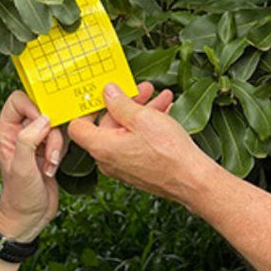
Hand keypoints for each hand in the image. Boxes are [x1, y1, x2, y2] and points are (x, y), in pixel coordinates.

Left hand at [0, 91, 64, 241]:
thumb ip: (28, 140)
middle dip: (49, 132)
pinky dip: (60, 152)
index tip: (43, 123)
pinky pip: (61, 137)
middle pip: (41, 111)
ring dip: (56, 145)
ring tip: (48, 165)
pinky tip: (52, 167)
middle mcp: (19, 132)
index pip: (18, 100)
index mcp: (6, 131)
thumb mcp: (21, 167)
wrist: (29, 216)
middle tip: (48, 151)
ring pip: (54, 125)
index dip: (33, 107)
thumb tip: (43, 119)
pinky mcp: (48, 148)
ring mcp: (35, 140)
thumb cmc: (19, 196)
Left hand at [67, 82, 212, 205]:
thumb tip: (107, 92)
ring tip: (160, 98)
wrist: (193, 180)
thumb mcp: (142, 118)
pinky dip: (147, 127)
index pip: (78, 126)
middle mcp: (108, 160)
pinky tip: (164, 112)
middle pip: (107, 125)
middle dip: (125, 103)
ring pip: (125, 132)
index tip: (100, 94)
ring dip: (141, 112)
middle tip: (142, 89)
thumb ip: (120, 103)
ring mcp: (123, 167)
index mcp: (102, 147)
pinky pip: (136, 143)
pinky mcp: (138, 169)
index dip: (87, 108)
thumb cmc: (167, 152)